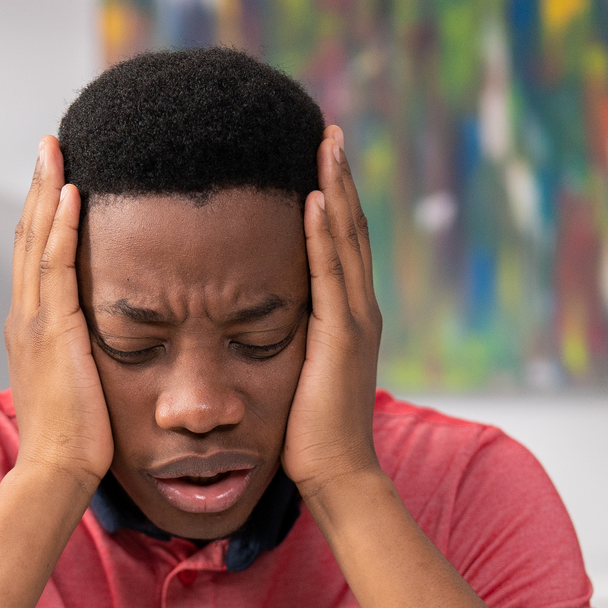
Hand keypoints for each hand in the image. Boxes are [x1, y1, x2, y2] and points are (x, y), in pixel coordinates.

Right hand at [5, 136, 112, 489]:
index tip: (53, 176)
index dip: (40, 212)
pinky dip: (59, 226)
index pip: (33, 256)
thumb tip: (99, 348)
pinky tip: (71, 193)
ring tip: (56, 149)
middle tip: (50, 143)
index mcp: (30, 328)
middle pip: (27, 235)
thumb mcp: (79, 386)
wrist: (58, 471)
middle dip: (37, 186)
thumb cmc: (76, 440)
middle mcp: (24, 317)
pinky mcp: (54, 331)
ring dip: (45, 190)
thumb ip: (83, 357)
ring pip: (35, 240)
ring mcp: (34, 322)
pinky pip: (56, 266)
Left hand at [282, 125, 385, 499]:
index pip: (338, 245)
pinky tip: (316, 197)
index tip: (316, 158)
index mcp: (343, 317)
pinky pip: (331, 274)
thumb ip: (282, 344)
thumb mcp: (292, 375)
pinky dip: (326, 233)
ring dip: (336, 188)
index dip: (331, 199)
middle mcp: (356, 310)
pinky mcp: (342, 337)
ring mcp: (354, 320)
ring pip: (347, 240)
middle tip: (326, 131)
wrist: (336, 476)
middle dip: (338, 178)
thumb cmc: (307, 437)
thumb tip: (250, 327)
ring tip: (325, 143)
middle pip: (349, 229)